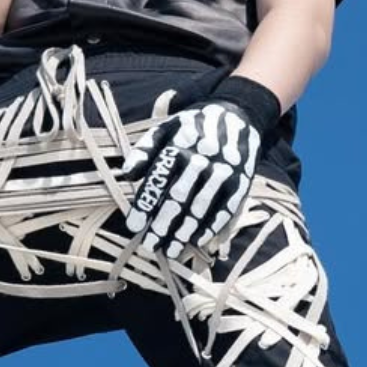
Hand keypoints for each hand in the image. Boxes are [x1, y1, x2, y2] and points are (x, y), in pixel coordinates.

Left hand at [122, 98, 262, 259]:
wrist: (237, 115)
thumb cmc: (192, 127)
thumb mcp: (165, 129)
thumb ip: (144, 151)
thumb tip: (126, 174)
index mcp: (178, 146)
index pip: (157, 180)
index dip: (144, 205)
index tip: (133, 226)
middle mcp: (201, 160)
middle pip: (178, 198)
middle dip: (162, 225)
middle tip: (149, 245)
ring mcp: (223, 172)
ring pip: (200, 208)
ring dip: (184, 232)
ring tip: (170, 251)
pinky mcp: (240, 183)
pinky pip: (224, 209)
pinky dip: (210, 227)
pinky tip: (197, 241)